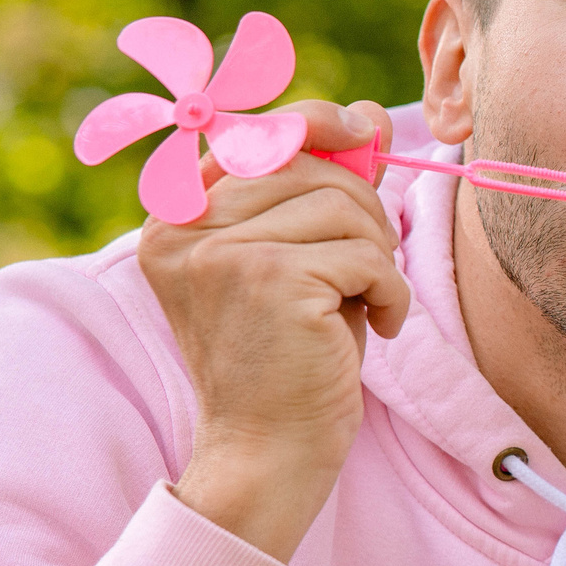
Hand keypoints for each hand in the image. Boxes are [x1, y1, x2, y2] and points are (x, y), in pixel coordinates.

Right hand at [138, 100, 409, 562]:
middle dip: (362, 207)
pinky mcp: (268, 279)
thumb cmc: (291, 358)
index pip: (249, 133)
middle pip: (305, 163)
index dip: (313, 122)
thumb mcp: (298, 260)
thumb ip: (318, 188)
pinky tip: (379, 329)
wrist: (269, 452)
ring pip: (343, 206)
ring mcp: (219, 251)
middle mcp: (182, 227)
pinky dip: (392, 292)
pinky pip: (367, 255)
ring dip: (378, 256)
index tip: (359, 130)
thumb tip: (365, 113)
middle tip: (370, 266)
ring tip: (366, 302)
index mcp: (173, 217)